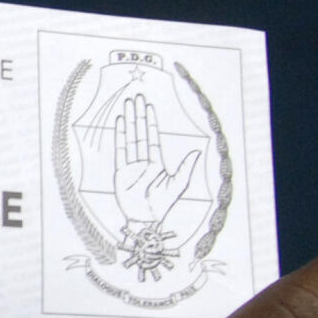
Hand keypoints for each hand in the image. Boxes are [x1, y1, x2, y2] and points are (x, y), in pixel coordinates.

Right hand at [110, 92, 204, 235]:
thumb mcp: (178, 186)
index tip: (149, 107)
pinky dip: (119, 136)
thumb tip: (198, 151)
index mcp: (156, 164)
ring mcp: (130, 166)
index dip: (151, 123)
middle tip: (137, 98)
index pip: (152, 138)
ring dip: (128, 122)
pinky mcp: (120, 173)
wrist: (145, 220)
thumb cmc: (162, 206)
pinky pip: (120, 151)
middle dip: (138, 116)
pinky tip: (119, 123)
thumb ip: (186, 168)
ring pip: (130, 138)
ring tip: (126, 105)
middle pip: (140, 134)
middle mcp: (143, 162)